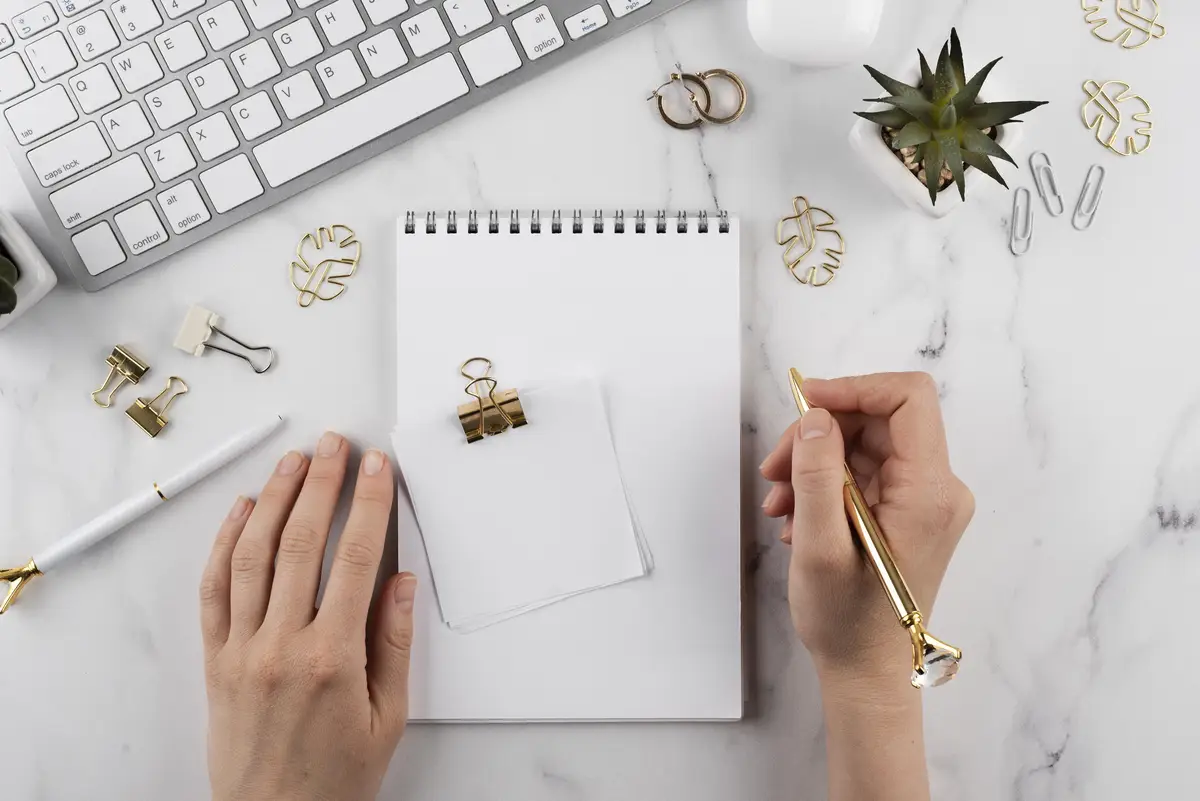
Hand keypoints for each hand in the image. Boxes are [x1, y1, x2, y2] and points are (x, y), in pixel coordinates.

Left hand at [200, 432, 416, 800]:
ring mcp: (241, 650)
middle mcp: (281, 645)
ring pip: (254, 556)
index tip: (377, 468)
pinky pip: (214, 590)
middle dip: (321, 485)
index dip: (369, 504)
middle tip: (335, 446)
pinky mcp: (215, 661)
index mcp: (333, 658)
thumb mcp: (387, 718)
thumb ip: (393, 645)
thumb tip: (400, 582)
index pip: (355, 559)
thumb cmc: (334, 779)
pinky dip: (225, 544)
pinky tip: (242, 512)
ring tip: (294, 462)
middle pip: (302, 543)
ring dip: (275, 499)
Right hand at [760, 373, 973, 691]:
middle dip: (820, 434)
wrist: (867, 673)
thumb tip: (817, 417)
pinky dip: (825, 483)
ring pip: (866, 445)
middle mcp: (938, 490)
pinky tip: (796, 516)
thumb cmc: (847, 622)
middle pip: (879, 420)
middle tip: (774, 468)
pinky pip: (865, 473)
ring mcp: (925, 501)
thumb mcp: (820, 546)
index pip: (908, 399)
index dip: (854, 389)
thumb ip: (818, 475)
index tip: (804, 404)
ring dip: (815, 461)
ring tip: (778, 502)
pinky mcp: (908, 512)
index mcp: (929, 493)